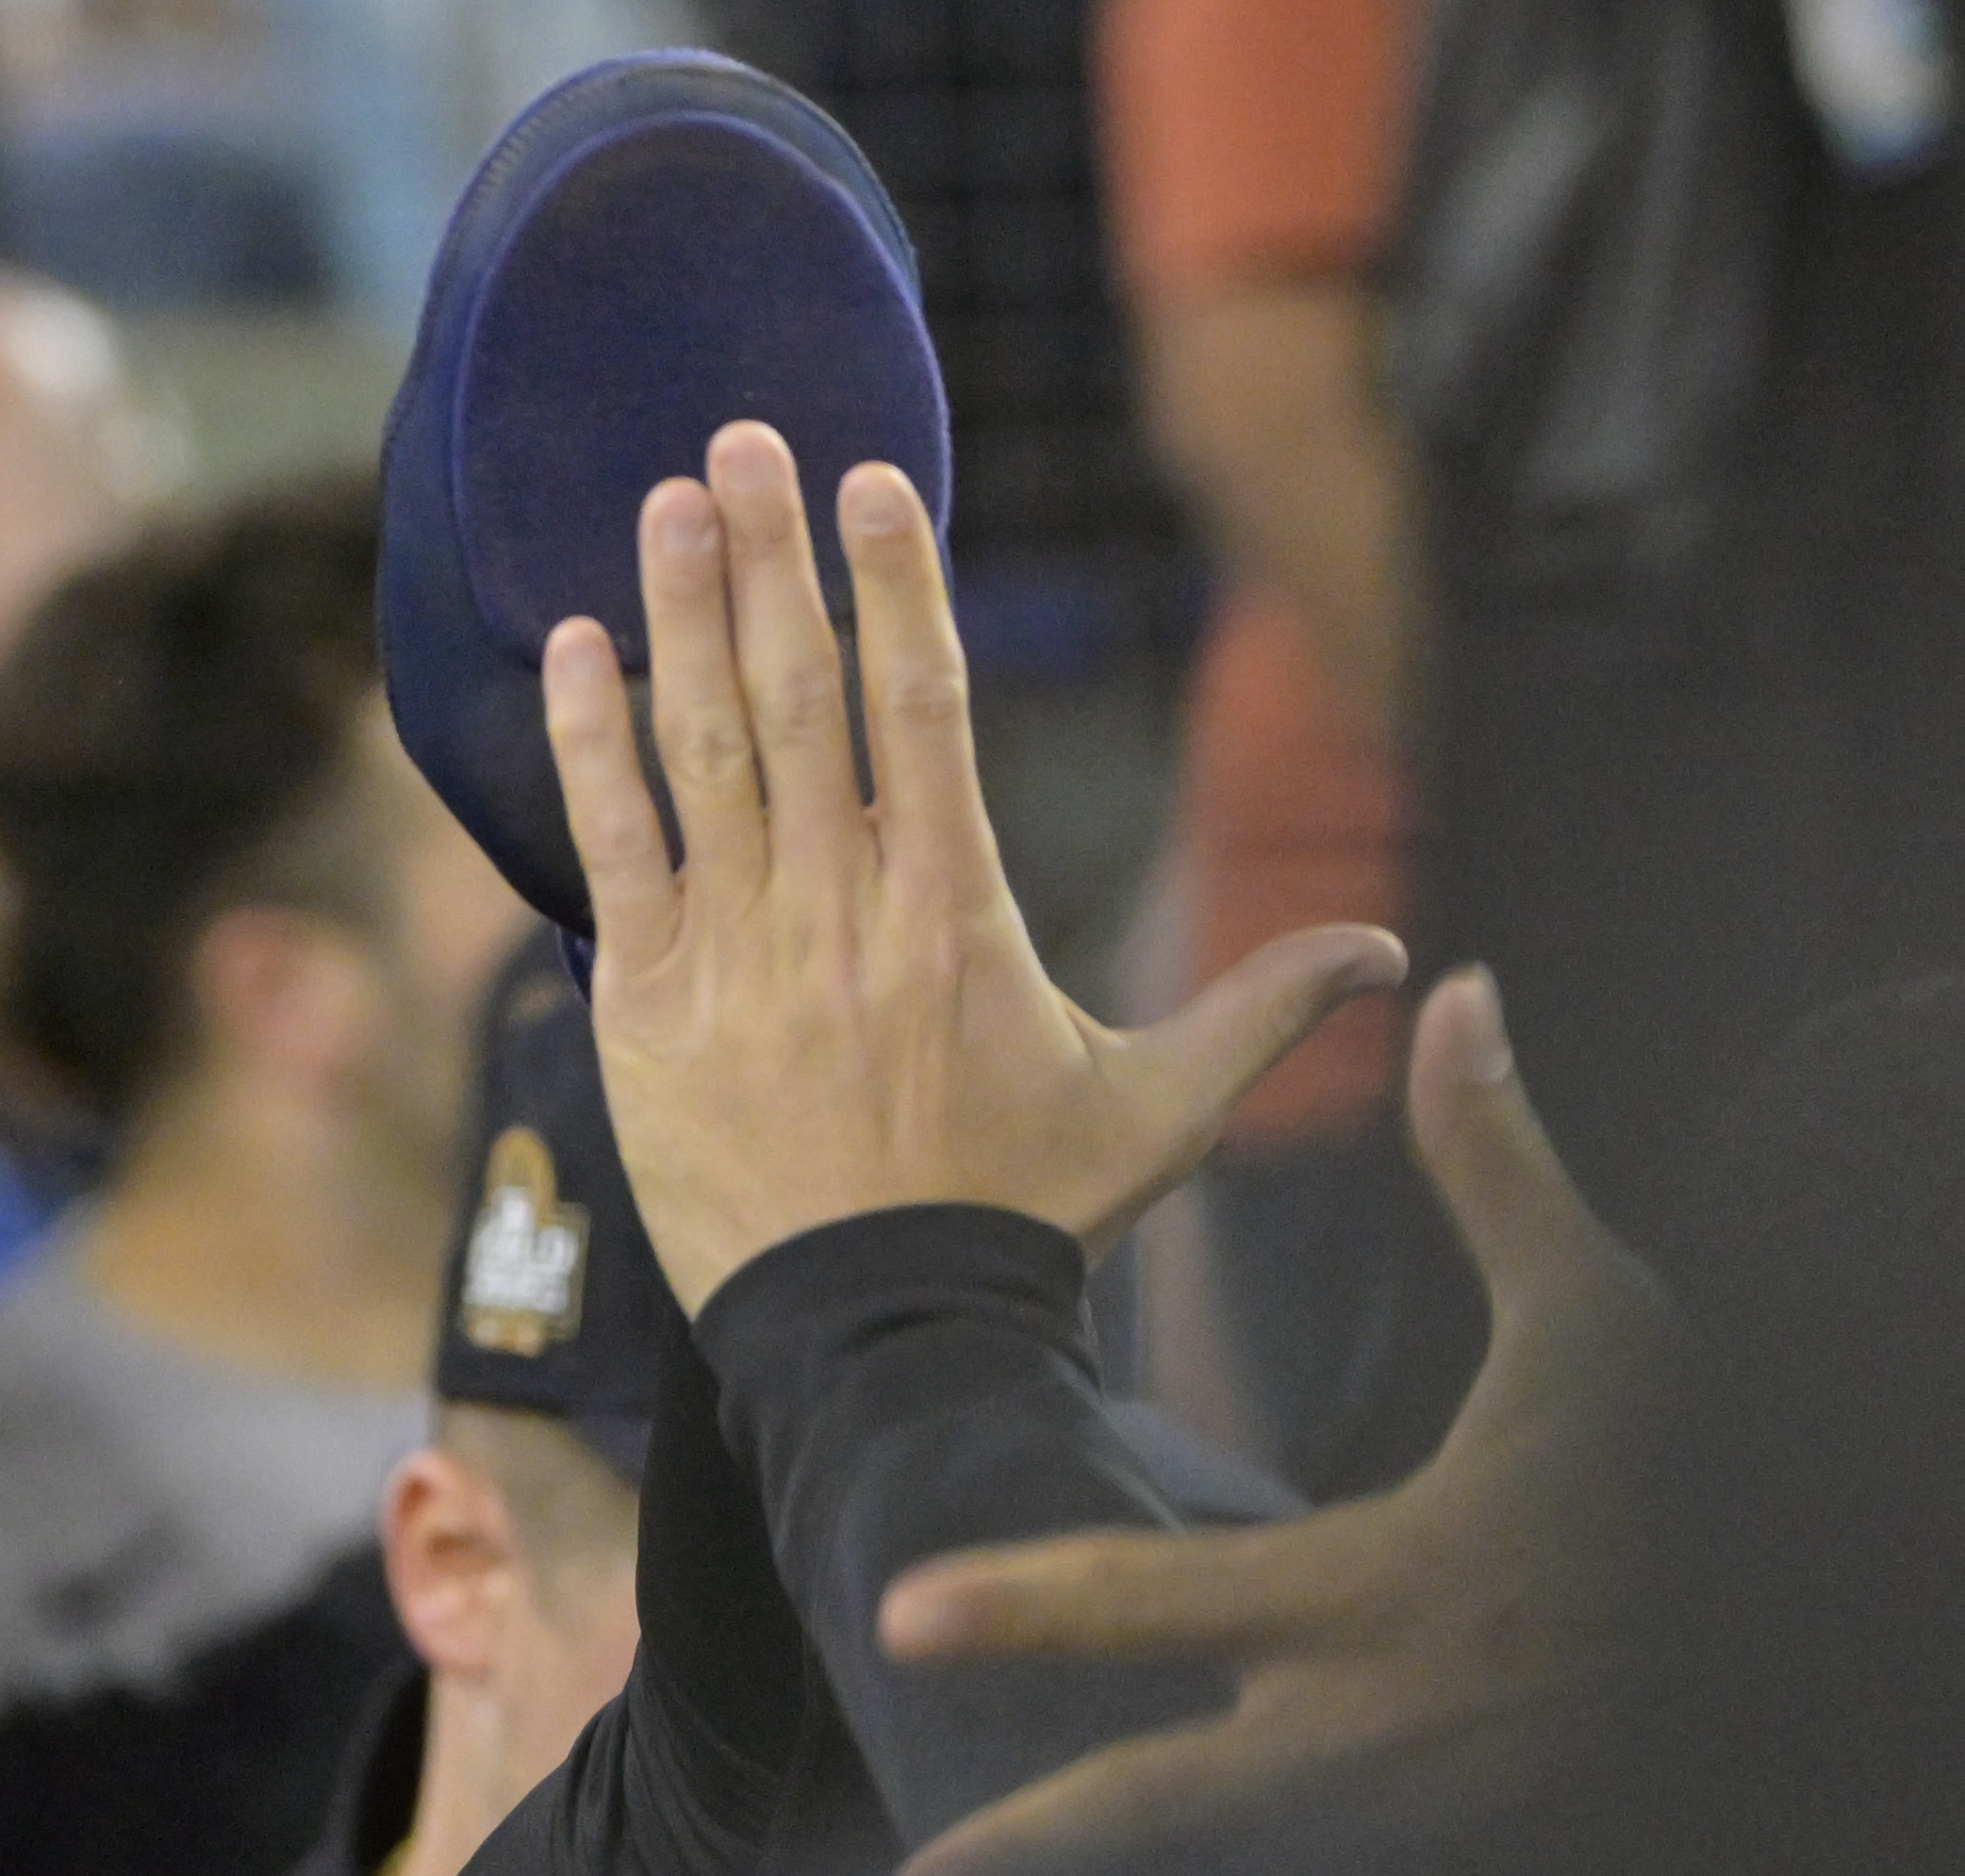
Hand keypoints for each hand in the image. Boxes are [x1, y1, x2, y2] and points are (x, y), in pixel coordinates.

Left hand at [541, 422, 1404, 1307]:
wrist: (883, 1335)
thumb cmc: (1020, 1218)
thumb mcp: (1162, 1110)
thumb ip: (1266, 1008)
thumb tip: (1401, 949)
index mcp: (957, 910)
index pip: (921, 704)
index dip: (895, 580)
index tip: (873, 481)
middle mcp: (841, 909)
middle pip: (803, 695)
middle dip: (770, 557)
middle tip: (742, 440)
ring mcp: (737, 955)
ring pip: (706, 750)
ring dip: (681, 616)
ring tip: (669, 502)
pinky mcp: (648, 1011)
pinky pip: (613, 850)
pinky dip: (590, 746)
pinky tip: (575, 650)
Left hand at [876, 969, 1661, 1875]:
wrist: (1819, 1629)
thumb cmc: (1684, 1473)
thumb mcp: (1606, 1328)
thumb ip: (1498, 1176)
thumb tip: (1453, 1000)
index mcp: (1393, 1589)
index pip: (1172, 1601)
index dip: (1031, 1606)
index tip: (898, 1615)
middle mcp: (1386, 1726)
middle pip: (1172, 1807)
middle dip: (1037, 1851)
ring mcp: (1416, 1822)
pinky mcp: (1451, 1873)